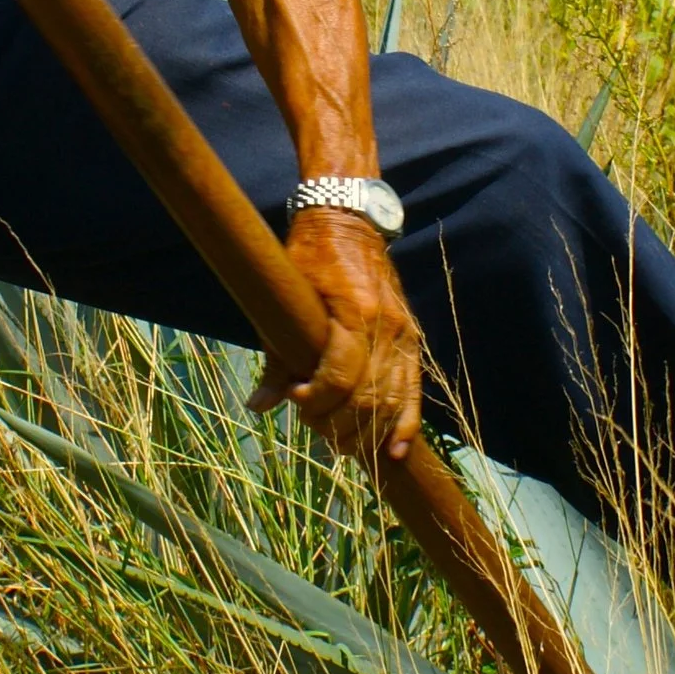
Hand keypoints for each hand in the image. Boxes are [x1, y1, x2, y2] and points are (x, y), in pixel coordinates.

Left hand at [252, 207, 424, 462]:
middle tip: (315, 433)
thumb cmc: (309, 256)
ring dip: (366, 432)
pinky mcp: (411, 339)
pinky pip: (413, 390)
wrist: (351, 222)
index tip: (296, 401)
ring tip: (342, 447)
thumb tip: (260, 405)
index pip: (340, 376)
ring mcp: (403, 334)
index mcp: (354, 312)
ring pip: (392, 400)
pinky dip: (405, 423)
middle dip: (340, 425)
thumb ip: (278, 355)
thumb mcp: (286, 298)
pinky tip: (393, 450)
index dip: (317, 400)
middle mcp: (385, 327)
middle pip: (369, 397)